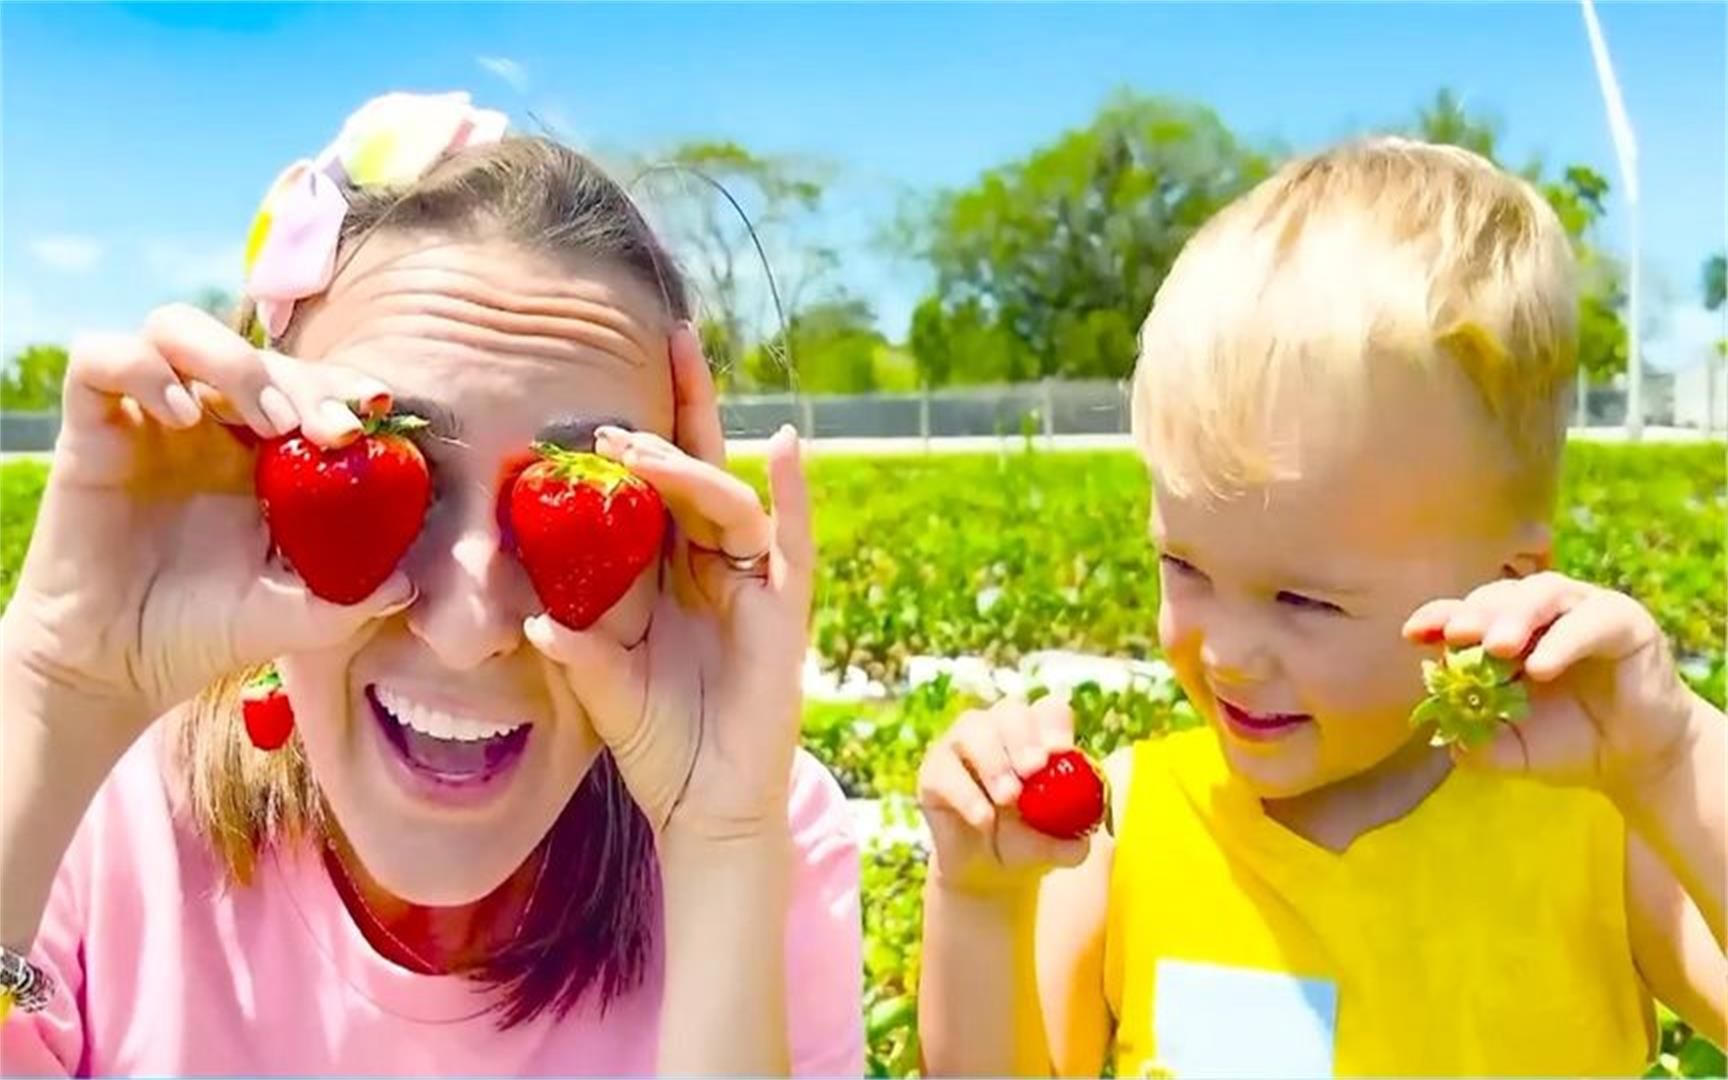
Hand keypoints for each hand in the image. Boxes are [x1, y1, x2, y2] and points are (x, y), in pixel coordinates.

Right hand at [1, 304, 414, 721]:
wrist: (119, 667)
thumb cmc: (209, 632)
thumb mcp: (293, 617)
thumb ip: (348, 598)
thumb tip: (408, 584)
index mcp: (267, 450)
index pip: (310, 382)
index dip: (344, 383)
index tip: (378, 407)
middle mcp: (209, 422)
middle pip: (259, 352)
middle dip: (307, 379)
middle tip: (336, 431)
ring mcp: (148, 418)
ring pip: (179, 330)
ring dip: (234, 360)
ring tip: (270, 422)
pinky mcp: (89, 428)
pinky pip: (101, 358)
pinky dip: (142, 368)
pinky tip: (181, 414)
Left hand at [524, 324, 814, 841]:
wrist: (704, 808)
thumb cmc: (657, 742)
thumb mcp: (602, 683)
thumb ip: (578, 646)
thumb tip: (533, 621)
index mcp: (671, 572)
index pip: (658, 486)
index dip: (641, 432)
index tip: (602, 385)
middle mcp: (716, 566)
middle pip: (703, 468)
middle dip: (686, 406)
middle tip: (668, 339)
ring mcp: (754, 585)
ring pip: (729, 501)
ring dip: (690, 465)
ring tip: (636, 443)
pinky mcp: (785, 613)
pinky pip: (794, 544)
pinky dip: (794, 494)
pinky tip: (787, 445)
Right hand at [917, 696, 1090, 895]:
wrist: (984, 872)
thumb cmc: (1026, 842)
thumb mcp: (1054, 847)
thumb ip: (1070, 841)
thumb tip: (1081, 841)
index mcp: (1036, 737)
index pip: (1049, 710)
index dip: (1054, 725)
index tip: (1061, 751)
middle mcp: (998, 730)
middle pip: (1011, 710)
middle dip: (1023, 737)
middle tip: (1034, 769)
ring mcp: (960, 746)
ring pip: (973, 728)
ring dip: (994, 760)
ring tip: (1009, 797)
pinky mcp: (933, 773)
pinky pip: (944, 770)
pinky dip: (966, 793)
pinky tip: (983, 819)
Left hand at [1402, 570, 1700, 795]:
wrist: (1636, 761)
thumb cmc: (1566, 743)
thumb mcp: (1511, 749)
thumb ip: (1477, 742)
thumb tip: (1445, 736)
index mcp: (1506, 632)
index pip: (1465, 613)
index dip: (1439, 617)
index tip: (1413, 634)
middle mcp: (1541, 612)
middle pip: (1499, 595)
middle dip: (1475, 614)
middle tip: (1456, 636)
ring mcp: (1583, 609)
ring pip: (1543, 593)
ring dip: (1516, 616)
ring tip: (1496, 647)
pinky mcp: (1625, 622)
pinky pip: (1591, 621)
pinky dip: (1563, 641)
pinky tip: (1541, 668)